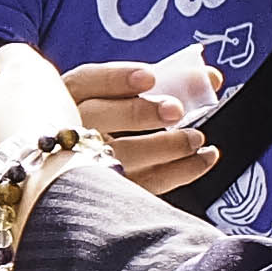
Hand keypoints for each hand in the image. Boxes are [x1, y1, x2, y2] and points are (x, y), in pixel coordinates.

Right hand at [62, 60, 216, 195]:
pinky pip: (143, 184)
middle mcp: (66, 130)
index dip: (116, 79)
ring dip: (165, 147)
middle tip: (176, 110)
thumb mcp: (118, 95)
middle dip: (138, 113)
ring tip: (196, 138)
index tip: (150, 76)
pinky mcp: (109, 194)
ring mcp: (83, 166)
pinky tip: (201, 160)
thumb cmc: (111, 119)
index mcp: (64, 97)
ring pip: (120, 157)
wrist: (82, 166)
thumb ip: (155, 83)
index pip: (85, 82)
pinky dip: (179, 172)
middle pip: (96, 119)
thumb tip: (207, 78)